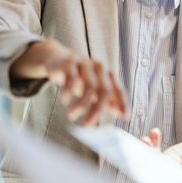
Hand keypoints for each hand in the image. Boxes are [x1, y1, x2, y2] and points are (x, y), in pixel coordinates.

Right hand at [10, 39, 127, 124]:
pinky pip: (72, 77)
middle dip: (97, 109)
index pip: (118, 90)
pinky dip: (68, 90)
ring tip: (71, 115)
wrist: (57, 58)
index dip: (122, 103)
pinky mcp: (70, 63)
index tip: (124, 117)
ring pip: (89, 85)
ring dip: (80, 104)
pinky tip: (64, 100)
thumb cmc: (80, 77)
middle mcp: (99, 68)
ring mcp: (85, 64)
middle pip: (104, 90)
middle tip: (87, 124)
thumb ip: (108, 100)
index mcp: (108, 75)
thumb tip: (123, 114)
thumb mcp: (95, 88)